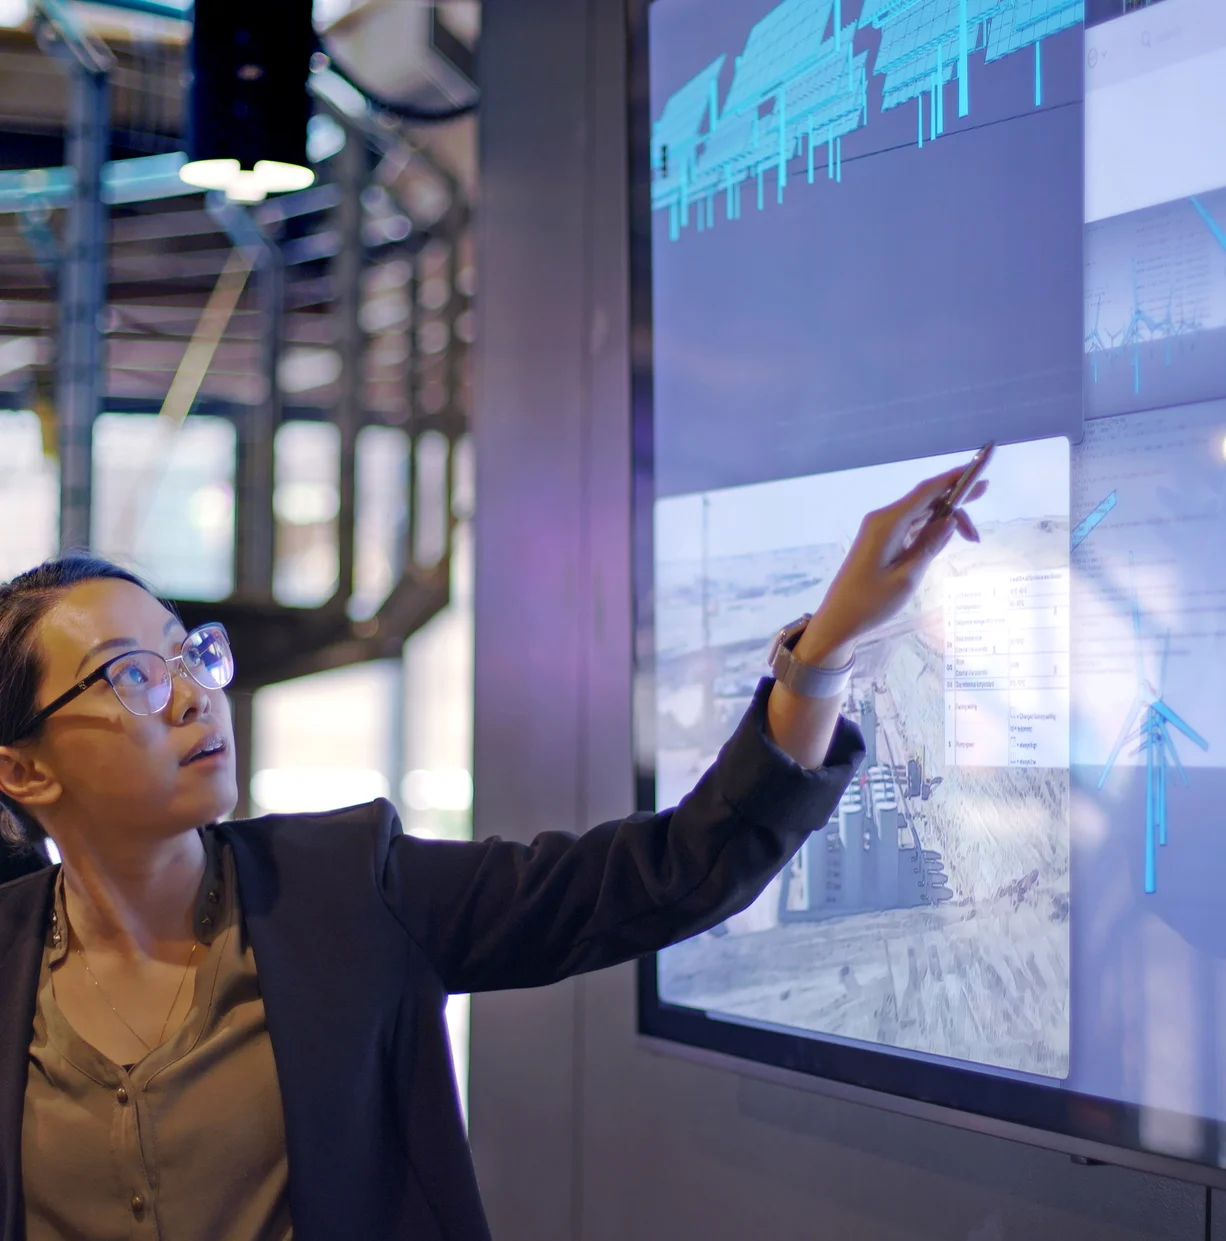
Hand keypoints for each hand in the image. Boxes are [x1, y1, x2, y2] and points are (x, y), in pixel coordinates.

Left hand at [794, 466, 986, 666]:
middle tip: (986, 490)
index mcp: (887, 523)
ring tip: (972, 536)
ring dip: (945, 518)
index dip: (953, 478)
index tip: (978, 470)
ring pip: (920, 513)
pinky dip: (931, 529)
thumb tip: (950, 521)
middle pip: (925, 499)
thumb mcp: (907, 577)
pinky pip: (911, 526)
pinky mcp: (880, 541)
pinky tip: (948, 537)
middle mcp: (883, 520)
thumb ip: (929, 546)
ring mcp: (880, 530)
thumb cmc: (870, 603)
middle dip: (955, 497)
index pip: (925, 491)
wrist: (838, 620)